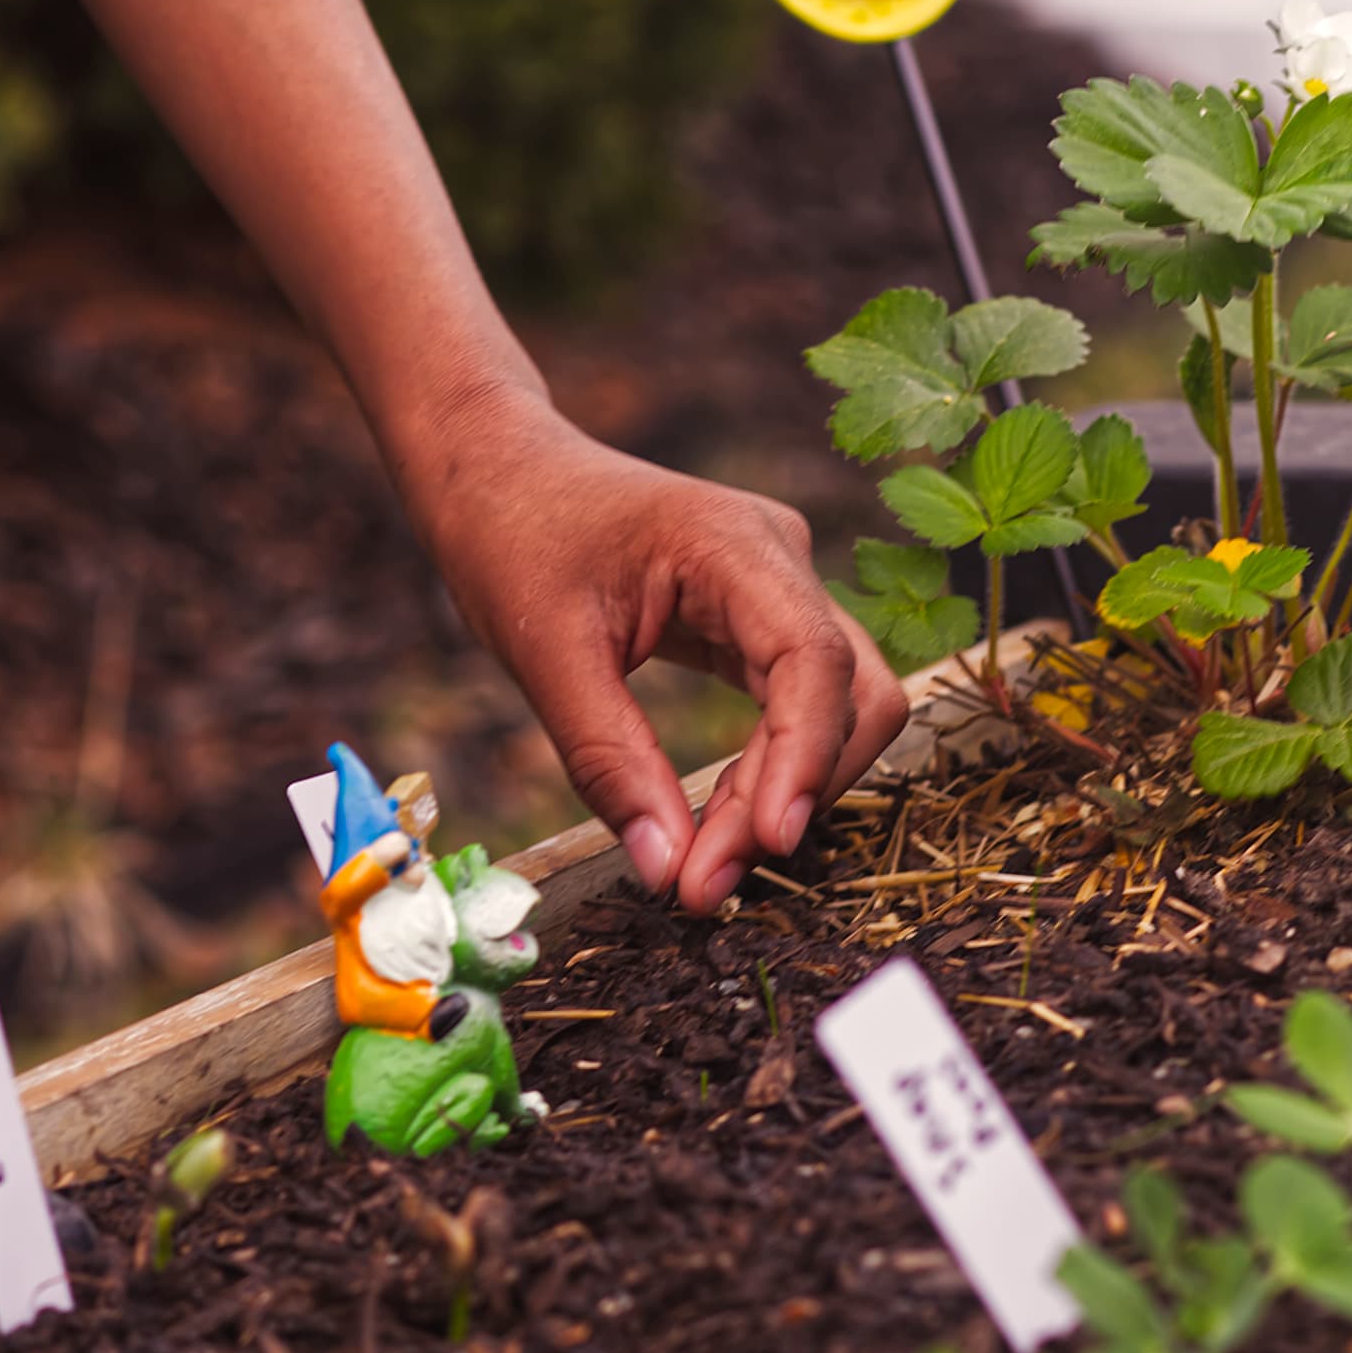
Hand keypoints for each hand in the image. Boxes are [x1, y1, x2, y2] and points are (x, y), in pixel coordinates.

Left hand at [412, 398, 909, 913]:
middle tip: (709, 880)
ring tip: (704, 867)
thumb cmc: (512, 536)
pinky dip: (767, 771)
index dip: (805, 760)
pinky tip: (718, 826)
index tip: (768, 847)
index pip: (814, 660)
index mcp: (733, 544)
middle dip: (798, 793)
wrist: (499, 471)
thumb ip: (607, 760)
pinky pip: (795, 706)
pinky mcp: (758, 621)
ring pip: (835, 709)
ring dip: (785, 793)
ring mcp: (778, 589)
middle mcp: (780, 561)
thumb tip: (666, 869)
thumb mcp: (542, 653)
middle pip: (852, 694)